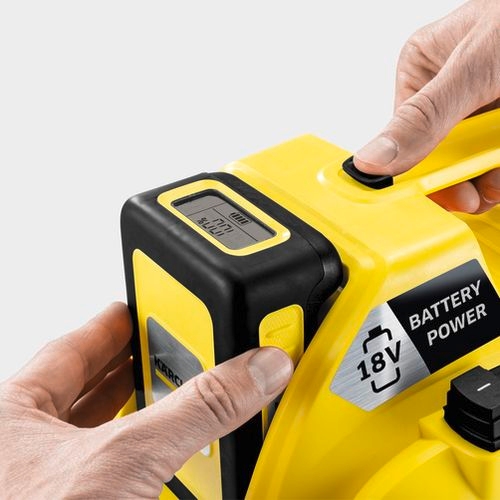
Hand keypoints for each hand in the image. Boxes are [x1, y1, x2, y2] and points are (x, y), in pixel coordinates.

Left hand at [0, 302, 292, 498]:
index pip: (78, 343)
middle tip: (177, 346)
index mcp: (15, 412)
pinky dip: (156, 463)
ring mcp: (55, 486)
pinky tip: (175, 464)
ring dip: (150, 415)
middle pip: (95, 385)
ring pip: (111, 433)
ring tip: (184, 393)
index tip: (149, 305)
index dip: (119, 321)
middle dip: (141, 365)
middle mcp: (30, 447)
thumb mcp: (121, 462)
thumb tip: (255, 368)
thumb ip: (196, 410)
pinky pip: (127, 475)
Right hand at [354, 0, 499, 212]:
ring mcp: (483, 109)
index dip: (421, 173)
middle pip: (443, 157)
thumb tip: (370, 160)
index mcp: (422, 73)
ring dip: (491, 179)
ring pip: (475, 164)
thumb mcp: (474, 67)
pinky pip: (495, 162)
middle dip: (465, 179)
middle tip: (484, 189)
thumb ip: (423, 116)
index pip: (404, 141)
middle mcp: (448, 94)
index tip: (440, 195)